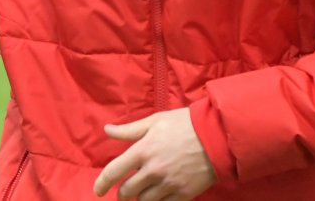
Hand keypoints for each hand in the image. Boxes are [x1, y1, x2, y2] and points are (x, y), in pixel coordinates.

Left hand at [93, 109, 215, 200]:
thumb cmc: (184, 124)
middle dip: (122, 194)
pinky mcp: (183, 194)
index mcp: (142, 151)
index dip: (101, 184)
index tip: (98, 191)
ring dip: (139, 199)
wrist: (216, 136)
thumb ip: (129, 130)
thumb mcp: (155, 121)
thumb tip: (107, 130)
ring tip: (141, 193)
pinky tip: (157, 197)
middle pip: (127, 192)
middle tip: (123, 192)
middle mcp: (152, 171)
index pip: (113, 172)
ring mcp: (168, 184)